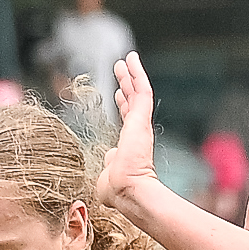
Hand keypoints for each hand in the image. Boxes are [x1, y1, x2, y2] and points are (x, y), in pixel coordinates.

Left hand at [93, 53, 159, 211]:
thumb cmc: (115, 190)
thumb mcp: (107, 174)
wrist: (126, 190)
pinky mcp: (141, 118)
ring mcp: (140, 124)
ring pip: (138, 92)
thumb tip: (108, 156)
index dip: (123, 104)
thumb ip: (108, 162)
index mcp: (129, 143)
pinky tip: (132, 59)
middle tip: (122, 68)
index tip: (118, 93)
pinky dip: (137, 73)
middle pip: (133, 101)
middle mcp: (136, 131)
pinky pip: (141, 89)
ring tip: (126, 59)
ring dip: (132, 74)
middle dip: (127, 83)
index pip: (127, 118)